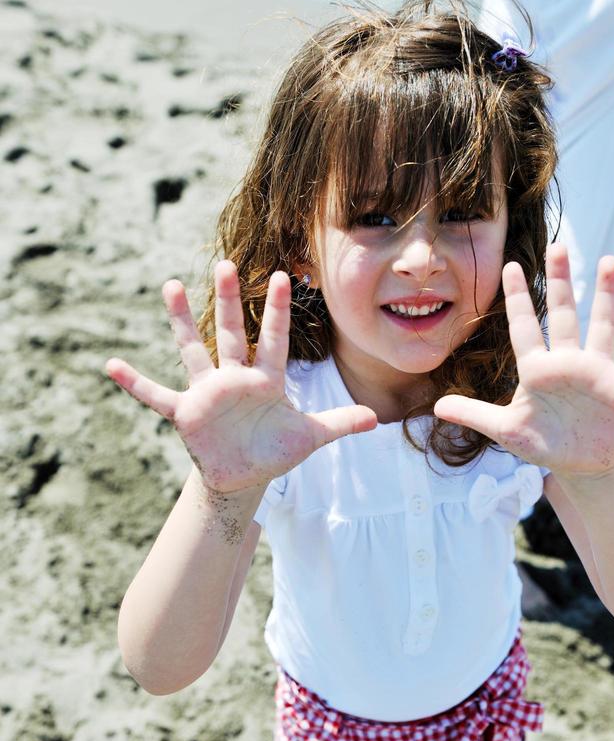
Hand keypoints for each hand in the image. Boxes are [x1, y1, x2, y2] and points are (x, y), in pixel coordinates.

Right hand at [106, 261, 375, 492]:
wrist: (243, 477)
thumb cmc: (275, 451)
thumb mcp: (309, 438)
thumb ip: (338, 424)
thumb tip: (376, 419)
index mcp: (267, 381)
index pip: (276, 340)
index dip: (281, 311)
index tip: (285, 276)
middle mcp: (235, 378)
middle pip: (232, 333)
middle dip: (232, 301)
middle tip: (226, 263)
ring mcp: (208, 393)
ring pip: (193, 350)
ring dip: (182, 321)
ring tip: (171, 285)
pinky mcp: (186, 413)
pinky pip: (156, 395)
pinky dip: (135, 383)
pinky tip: (110, 365)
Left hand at [433, 245, 613, 477]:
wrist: (578, 463)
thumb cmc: (542, 441)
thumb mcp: (505, 430)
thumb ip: (474, 415)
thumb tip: (437, 406)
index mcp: (537, 370)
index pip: (524, 328)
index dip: (518, 298)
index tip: (511, 266)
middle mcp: (567, 362)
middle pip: (562, 315)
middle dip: (560, 281)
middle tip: (557, 244)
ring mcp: (596, 372)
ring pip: (600, 327)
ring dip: (605, 296)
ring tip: (609, 259)